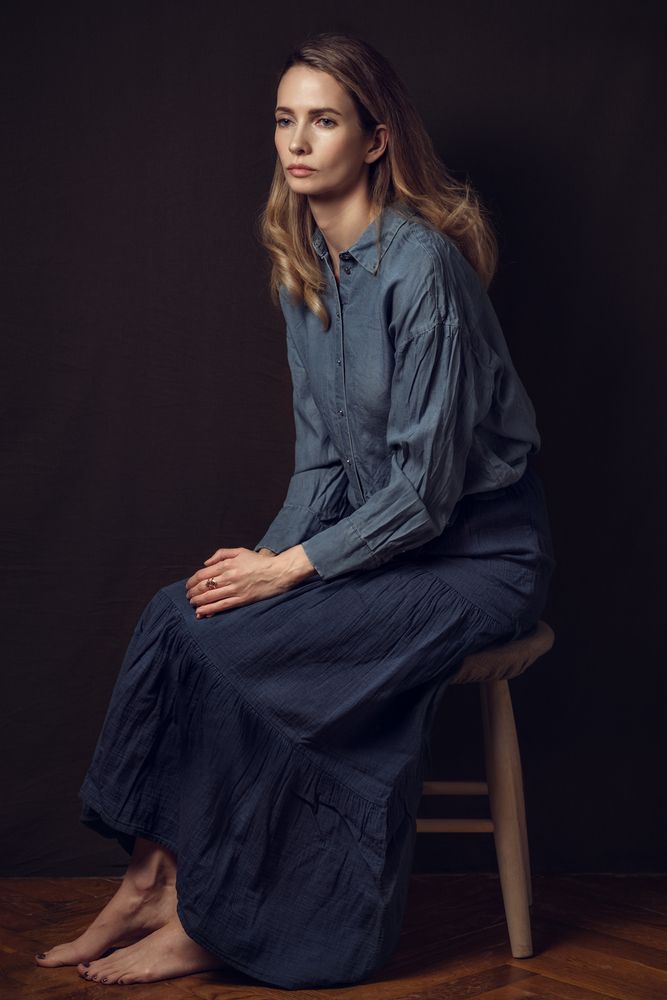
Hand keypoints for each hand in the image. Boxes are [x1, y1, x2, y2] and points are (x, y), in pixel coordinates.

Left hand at [185, 546, 302, 617]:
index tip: (188, 586)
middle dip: (192, 592)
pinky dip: (209, 609)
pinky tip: (201, 612)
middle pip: (204, 586)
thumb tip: (205, 563)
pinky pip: (221, 606)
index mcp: (227, 564)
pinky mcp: (241, 600)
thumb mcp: (240, 551)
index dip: (192, 581)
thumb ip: (221, 554)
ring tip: (192, 604)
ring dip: (197, 601)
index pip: (202, 574)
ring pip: (210, 597)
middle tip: (188, 596)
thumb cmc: (259, 562)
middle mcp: (229, 576)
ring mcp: (235, 589)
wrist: (278, 572)